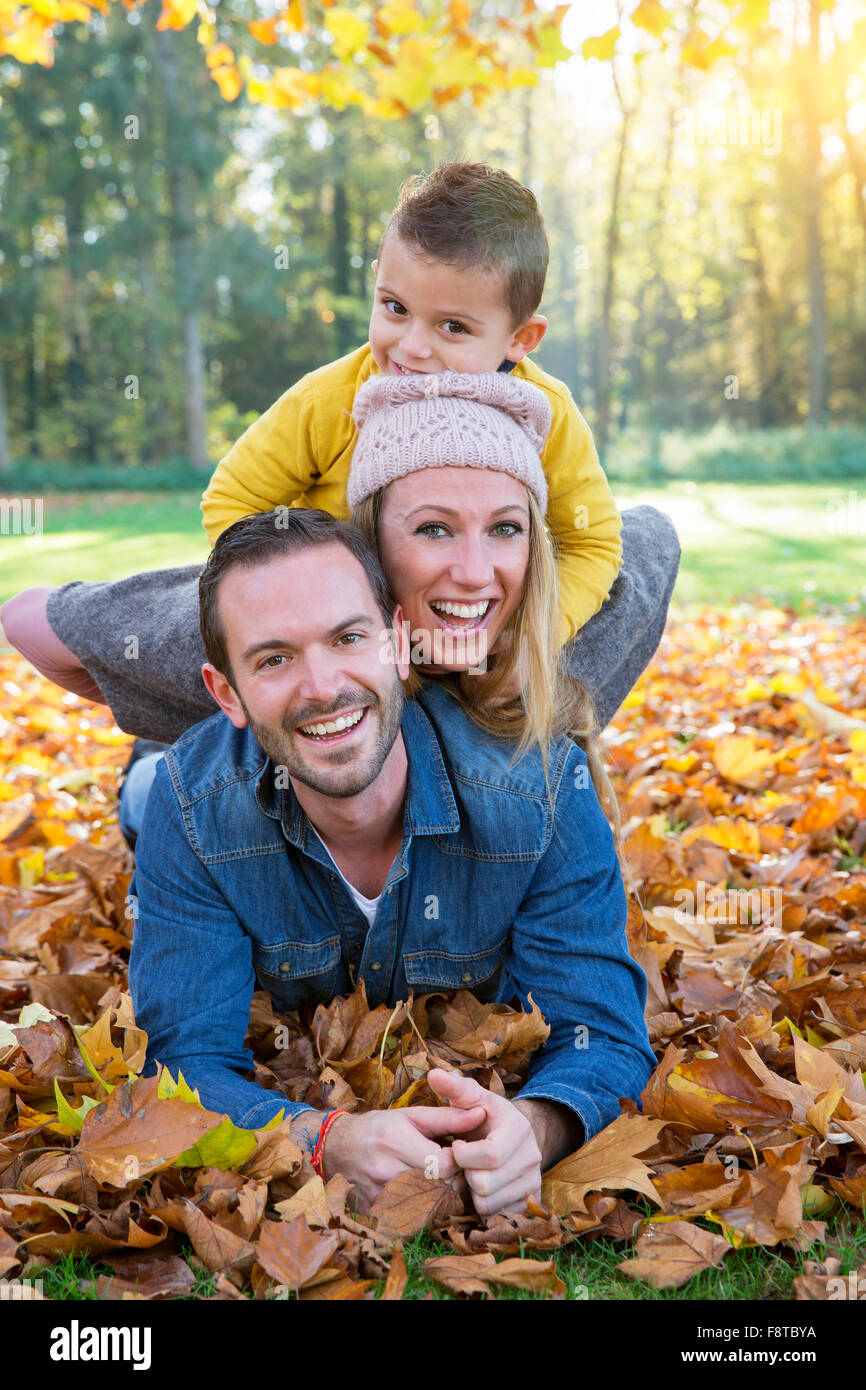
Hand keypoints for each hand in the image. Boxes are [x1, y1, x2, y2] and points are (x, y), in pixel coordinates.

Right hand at [318, 1101, 485, 1211]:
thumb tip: (481, 1114)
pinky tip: (422, 1194)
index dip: (458, 1162)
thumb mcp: (411, 1115)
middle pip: (436, 1188)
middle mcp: (385, 1170)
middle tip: (452, 1170)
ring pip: (426, 1205)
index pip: (443, 1165)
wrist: (338, 1146)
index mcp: (396, 1141)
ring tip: (438, 1181)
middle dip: (451, 1181)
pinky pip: (410, 1216)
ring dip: (439, 1195)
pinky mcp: (375, 1210)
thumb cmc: (379, 1127)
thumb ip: (447, 1117)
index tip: (458, 1155)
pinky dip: (421, 1207)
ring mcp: (378, 1194)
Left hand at [426, 1068, 542, 1217]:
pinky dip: (483, 1206)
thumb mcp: (472, 1098)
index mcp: (519, 1128)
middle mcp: (533, 1156)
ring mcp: (533, 1181)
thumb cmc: (484, 1117)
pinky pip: (497, 1216)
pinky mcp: (529, 1203)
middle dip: (466, 1175)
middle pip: (486, 1184)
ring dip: (472, 1193)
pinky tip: (481, 1188)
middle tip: (463, 1164)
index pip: (490, 1155)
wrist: (511, 1138)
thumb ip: (454, 1088)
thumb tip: (433, 1074)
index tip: (456, 1145)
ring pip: (490, 1204)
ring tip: (472, 1174)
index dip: (464, 1155)